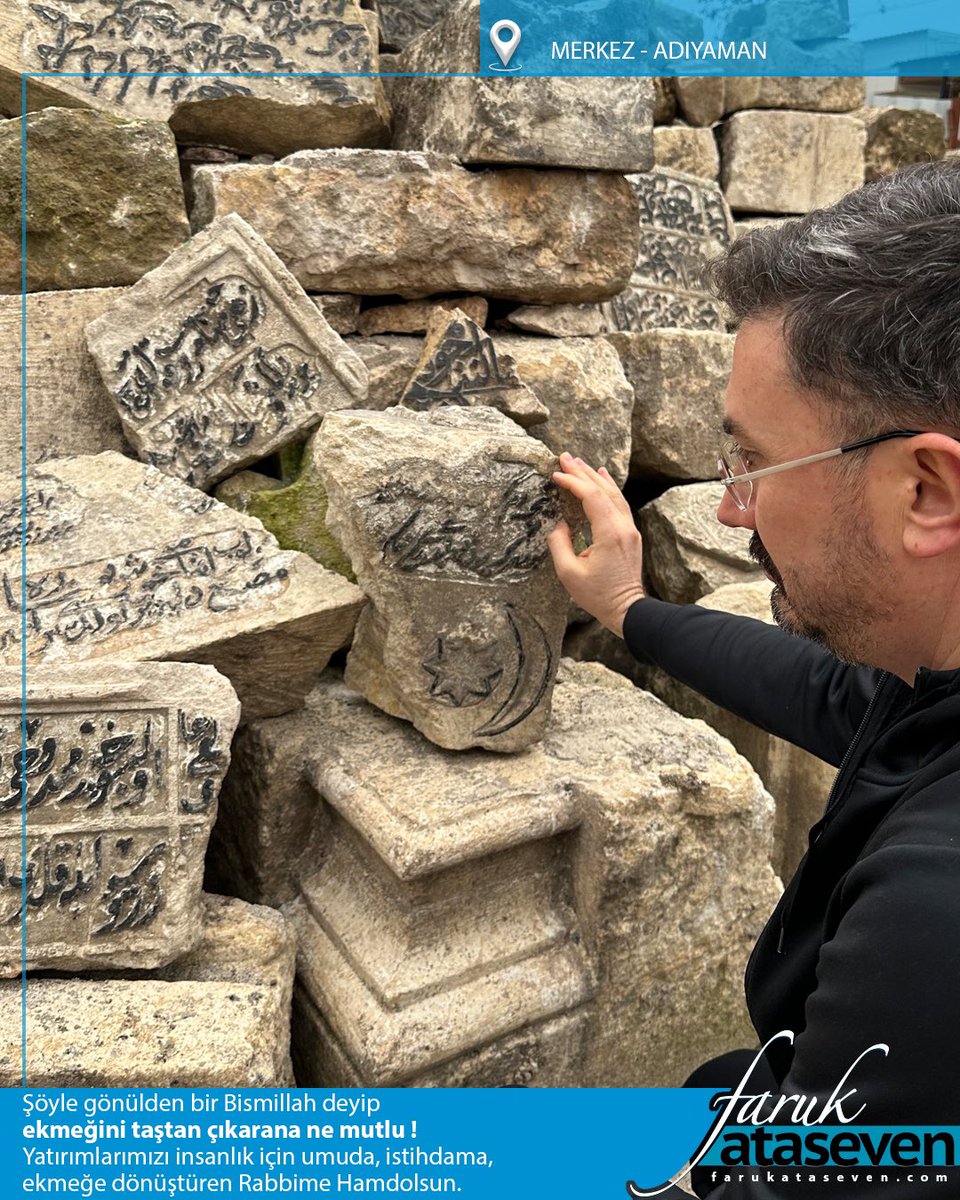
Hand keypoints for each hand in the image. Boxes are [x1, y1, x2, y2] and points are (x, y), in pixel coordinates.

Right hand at [547, 452, 645, 637]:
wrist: (627, 609)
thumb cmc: (597, 595)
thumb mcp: (568, 573)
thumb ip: (559, 544)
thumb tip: (560, 524)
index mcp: (609, 533)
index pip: (591, 496)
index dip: (572, 482)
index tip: (555, 475)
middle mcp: (623, 527)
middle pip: (604, 489)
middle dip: (583, 471)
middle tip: (565, 457)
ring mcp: (630, 530)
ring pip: (614, 494)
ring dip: (596, 477)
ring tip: (580, 463)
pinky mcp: (630, 535)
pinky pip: (619, 504)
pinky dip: (609, 489)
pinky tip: (603, 478)